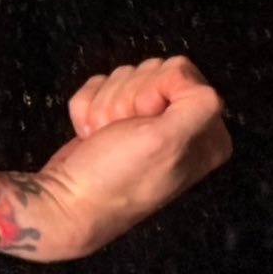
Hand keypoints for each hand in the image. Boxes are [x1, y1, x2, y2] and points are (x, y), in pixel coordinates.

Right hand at [33, 56, 231, 260]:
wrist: (66, 203)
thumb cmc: (116, 178)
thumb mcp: (169, 142)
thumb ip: (198, 104)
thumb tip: (183, 77)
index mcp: (206, 132)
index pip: (181, 71)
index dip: (153, 89)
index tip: (143, 120)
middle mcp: (181, 125)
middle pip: (151, 70)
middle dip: (126, 98)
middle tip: (122, 134)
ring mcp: (145, 121)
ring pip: (124, 76)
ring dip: (104, 106)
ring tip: (105, 139)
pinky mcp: (115, 118)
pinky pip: (99, 85)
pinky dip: (88, 107)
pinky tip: (91, 136)